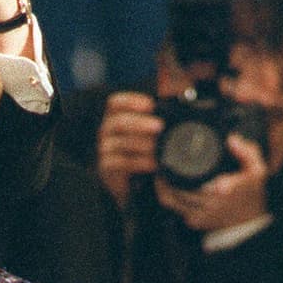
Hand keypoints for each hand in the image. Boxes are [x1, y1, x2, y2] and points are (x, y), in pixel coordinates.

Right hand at [97, 90, 161, 208]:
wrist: (131, 181)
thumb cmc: (141, 150)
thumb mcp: (148, 132)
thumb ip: (156, 118)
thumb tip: (176, 101)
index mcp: (115, 116)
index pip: (115, 103)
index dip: (131, 101)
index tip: (150, 105)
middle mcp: (107, 131)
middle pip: (118, 122)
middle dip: (140, 123)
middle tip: (159, 126)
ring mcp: (105, 149)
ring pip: (120, 143)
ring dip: (141, 144)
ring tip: (157, 147)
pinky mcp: (106, 167)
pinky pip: (121, 162)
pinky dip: (139, 162)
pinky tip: (153, 163)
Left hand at [154, 133, 269, 234]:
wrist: (249, 220)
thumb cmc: (251, 192)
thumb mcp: (256, 169)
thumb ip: (247, 152)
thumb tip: (231, 139)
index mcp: (223, 189)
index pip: (194, 181)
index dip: (176, 172)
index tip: (169, 161)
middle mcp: (210, 203)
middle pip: (176, 189)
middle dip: (166, 176)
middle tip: (162, 162)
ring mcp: (201, 214)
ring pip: (172, 200)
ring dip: (163, 186)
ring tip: (160, 172)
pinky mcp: (195, 221)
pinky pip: (174, 209)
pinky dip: (167, 197)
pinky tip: (166, 186)